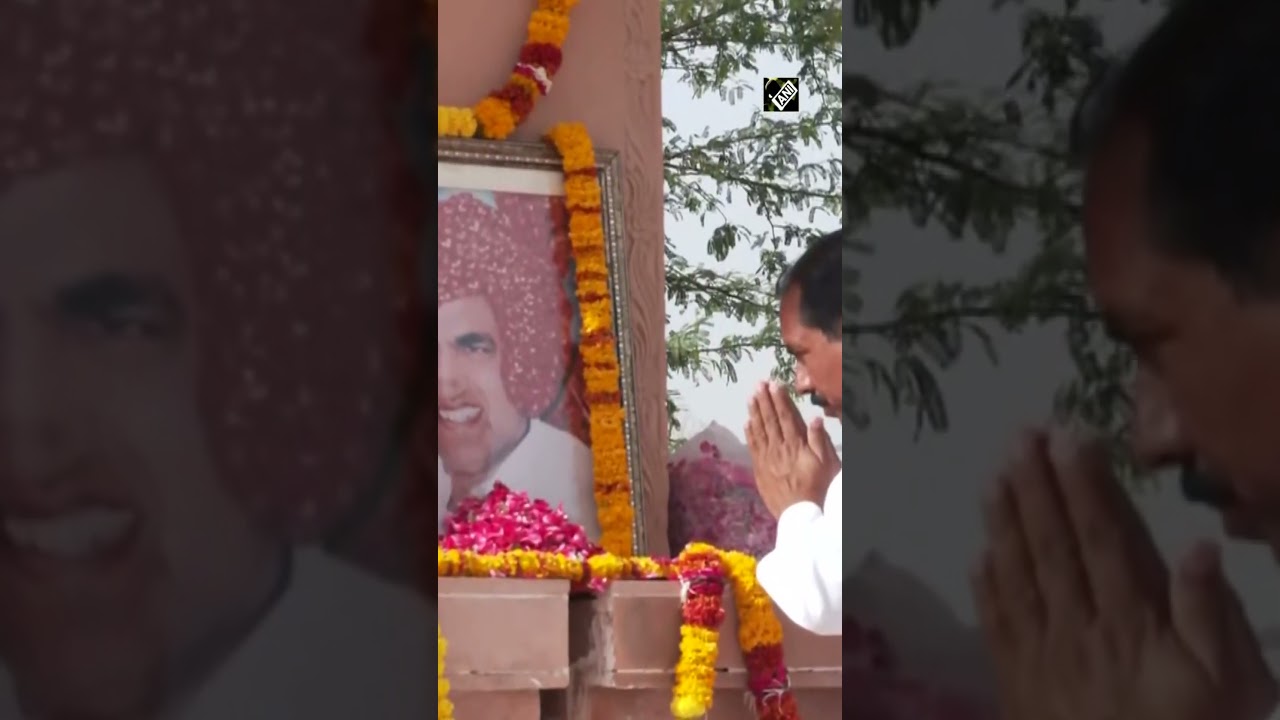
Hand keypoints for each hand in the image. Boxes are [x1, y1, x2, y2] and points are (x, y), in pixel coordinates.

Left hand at [745, 381, 839, 517]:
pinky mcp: (760, 470)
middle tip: (758, 384)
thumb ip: (820, 441)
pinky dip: (750, 433)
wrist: (800, 515)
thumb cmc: (818, 488)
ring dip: (754, 412)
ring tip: (751, 397)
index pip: (786, 417)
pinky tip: (747, 422)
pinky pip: (753, 447)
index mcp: (796, 444)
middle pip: (770, 420)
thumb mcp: (827, 464)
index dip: (780, 399)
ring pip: (759, 430)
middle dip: (764, 400)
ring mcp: (767, 459)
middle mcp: (779, 448)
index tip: (774, 385)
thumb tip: (815, 418)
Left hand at [973, 427, 1277, 719]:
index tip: (1068, 439)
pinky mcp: (1018, 680)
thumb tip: (1198, 545)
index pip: (1104, 540)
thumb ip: (1208, 616)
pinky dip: (987, 585)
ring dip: (1005, 521)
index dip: (1085, 487)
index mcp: (1130, 622)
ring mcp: (1042, 652)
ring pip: (1018, 573)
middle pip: (1053, 545)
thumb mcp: (1224, 686)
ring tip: (995, 474)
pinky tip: (979, 552)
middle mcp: (1078, 626)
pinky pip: (998, 624)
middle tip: (1021, 435)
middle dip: (1037, 486)